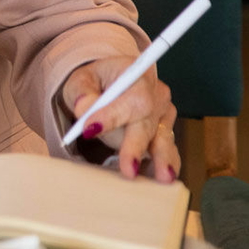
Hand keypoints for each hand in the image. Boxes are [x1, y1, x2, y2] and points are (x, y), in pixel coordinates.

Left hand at [61, 57, 178, 182]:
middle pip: (148, 121)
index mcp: (137, 73)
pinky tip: (167, 175)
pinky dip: (166, 162)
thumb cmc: (95, 81)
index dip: (113, 115)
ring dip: (161, 157)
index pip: (132, 96)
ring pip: (161, 137)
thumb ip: (81, 93)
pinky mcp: (164, 130)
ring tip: (162, 176)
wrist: (108, 84)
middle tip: (128, 168)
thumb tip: (85, 109)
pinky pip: (168, 148)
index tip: (92, 129)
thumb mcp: (80, 80)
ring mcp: (163, 113)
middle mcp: (156, 92)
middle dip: (136, 145)